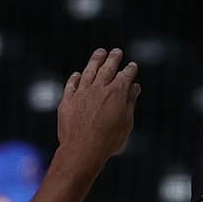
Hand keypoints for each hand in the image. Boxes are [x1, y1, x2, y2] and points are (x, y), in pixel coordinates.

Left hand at [57, 48, 140, 162]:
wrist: (83, 149)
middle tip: (117, 51)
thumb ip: (130, 102)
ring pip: (89, 72)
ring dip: (95, 61)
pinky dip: (75, 78)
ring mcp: (81, 93)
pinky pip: (71, 85)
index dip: (130, 70)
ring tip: (100, 53)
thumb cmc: (109, 140)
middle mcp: (98, 89)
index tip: (132, 65)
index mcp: (116, 93)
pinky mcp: (67, 101)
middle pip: (107, 69)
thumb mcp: (126, 122)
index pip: (125, 76)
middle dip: (113, 59)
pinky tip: (78, 74)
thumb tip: (135, 87)